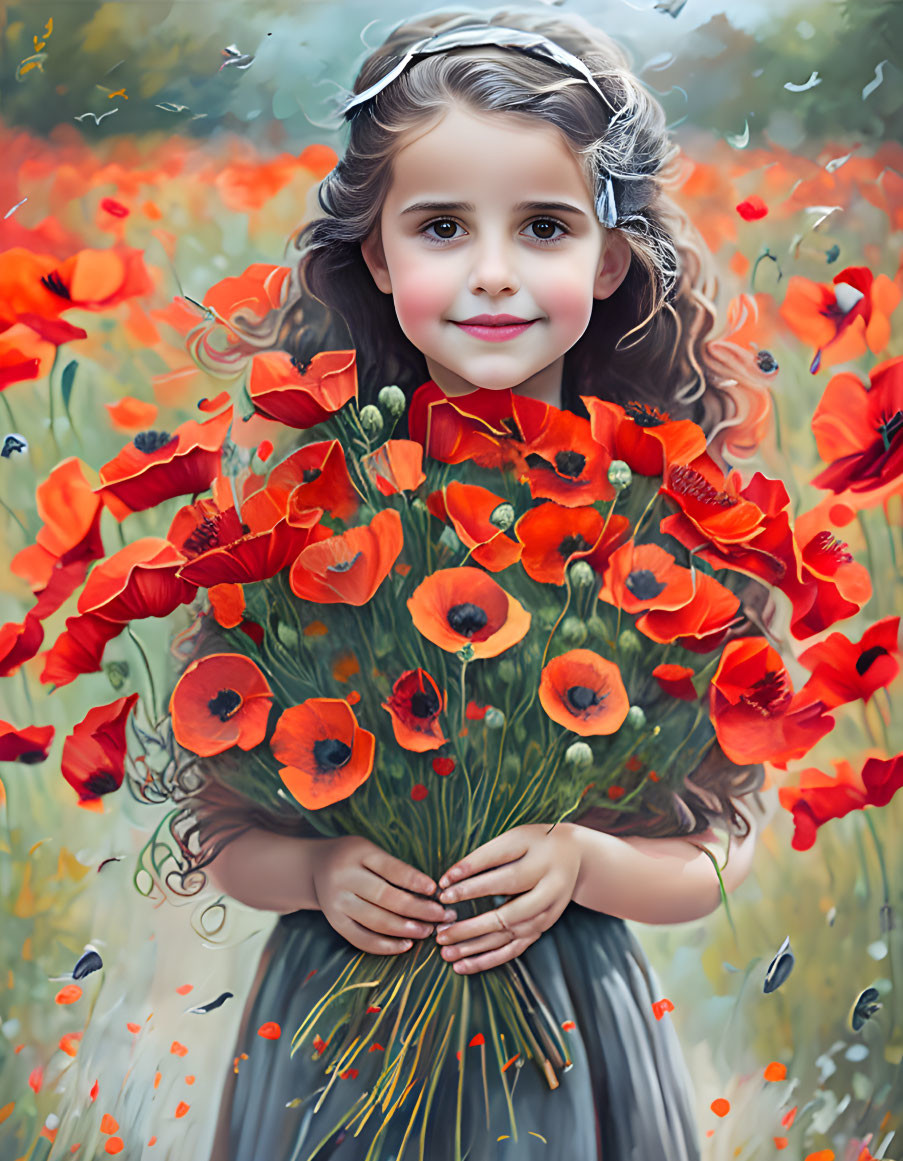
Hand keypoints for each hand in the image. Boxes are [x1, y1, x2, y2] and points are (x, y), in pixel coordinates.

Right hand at [312, 836, 455, 955]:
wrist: (315, 867)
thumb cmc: (354, 857)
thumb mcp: (369, 850)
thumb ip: (393, 867)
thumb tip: (431, 892)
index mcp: (358, 854)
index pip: (391, 869)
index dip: (414, 880)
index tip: (435, 889)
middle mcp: (345, 878)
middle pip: (386, 897)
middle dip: (418, 909)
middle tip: (441, 916)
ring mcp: (338, 902)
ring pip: (376, 921)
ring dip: (406, 929)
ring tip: (428, 931)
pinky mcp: (335, 922)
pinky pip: (362, 939)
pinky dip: (385, 946)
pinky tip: (406, 945)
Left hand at [435, 824, 582, 973]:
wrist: (576, 856)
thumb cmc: (536, 843)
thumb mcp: (516, 838)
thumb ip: (487, 856)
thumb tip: (449, 878)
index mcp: (542, 862)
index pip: (504, 876)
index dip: (472, 882)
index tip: (443, 887)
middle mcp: (549, 890)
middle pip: (508, 914)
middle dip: (472, 926)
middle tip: (441, 931)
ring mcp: (548, 913)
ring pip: (510, 936)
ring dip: (476, 947)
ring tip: (446, 951)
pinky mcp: (543, 927)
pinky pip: (515, 949)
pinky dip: (488, 960)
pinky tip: (464, 965)